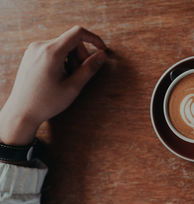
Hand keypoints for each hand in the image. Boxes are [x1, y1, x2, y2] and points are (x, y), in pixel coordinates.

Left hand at [0, 26, 106, 145]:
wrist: (22, 112)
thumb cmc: (47, 102)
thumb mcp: (73, 87)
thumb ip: (89, 69)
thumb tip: (102, 55)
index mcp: (51, 52)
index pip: (78, 33)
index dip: (94, 39)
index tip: (102, 50)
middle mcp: (40, 46)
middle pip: (71, 41)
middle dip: (80, 56)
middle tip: (79, 75)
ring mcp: (34, 49)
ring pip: (63, 46)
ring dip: (71, 59)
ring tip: (66, 78)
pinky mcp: (31, 54)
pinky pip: (53, 51)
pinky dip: (61, 60)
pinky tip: (58, 76)